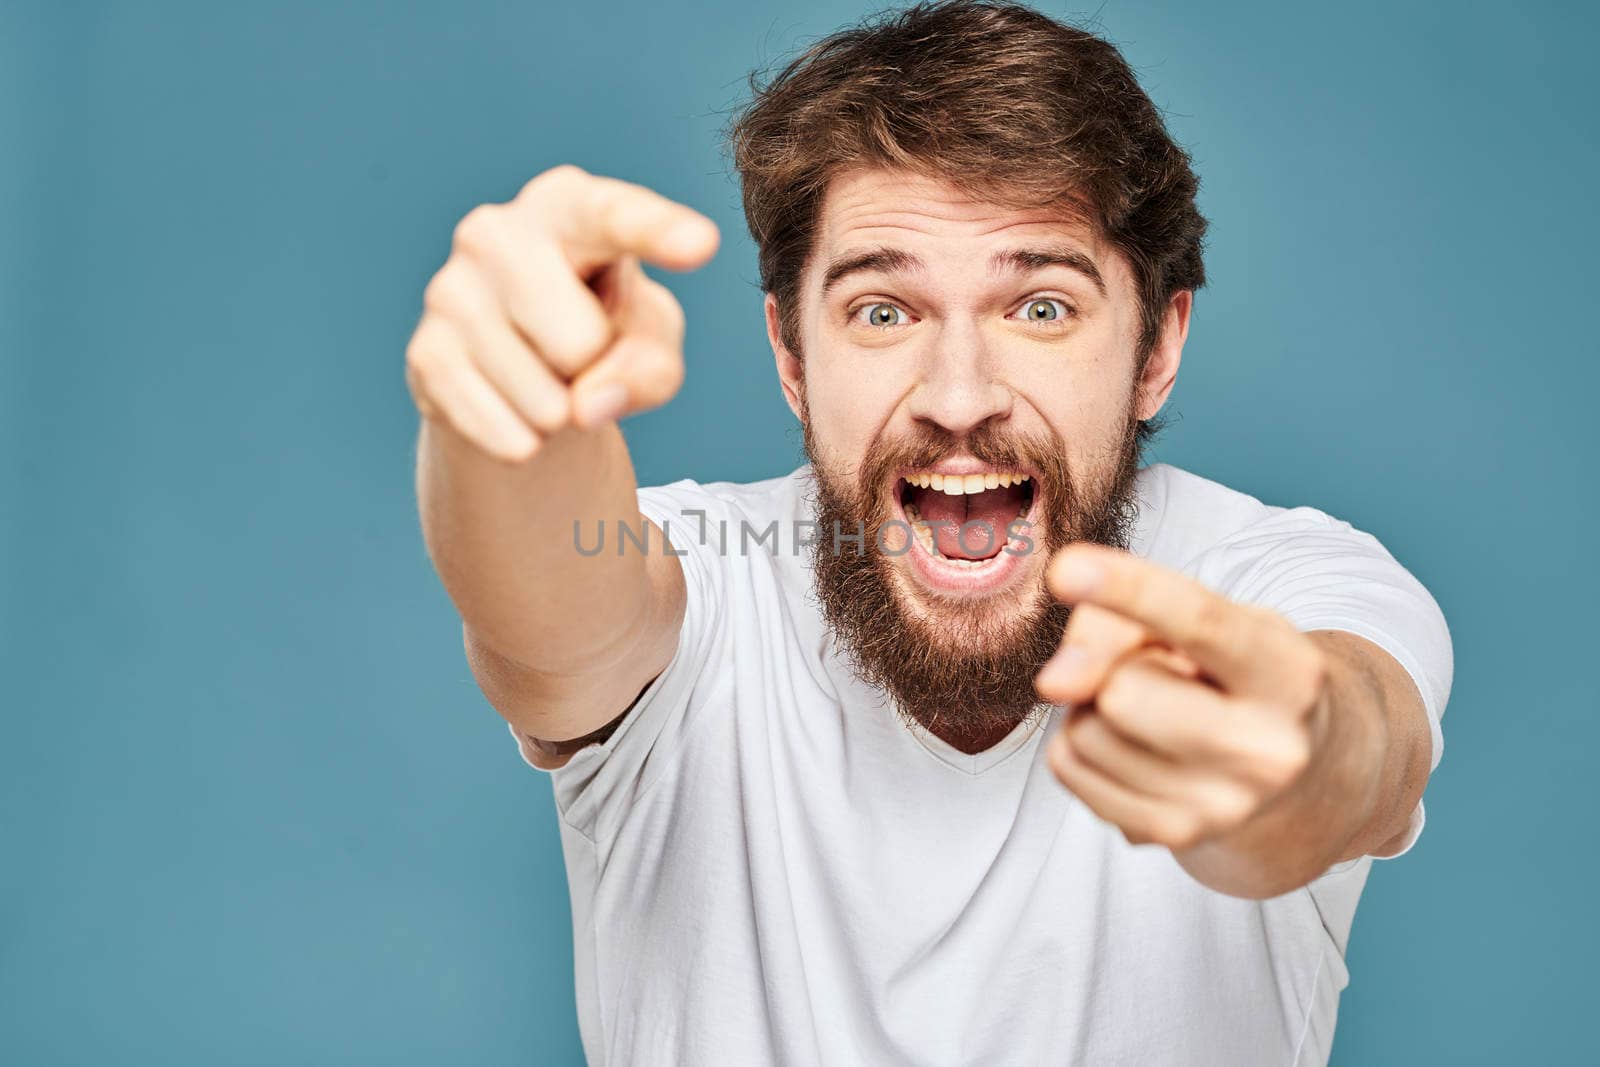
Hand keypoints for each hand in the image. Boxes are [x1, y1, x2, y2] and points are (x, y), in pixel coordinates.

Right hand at [405, 164, 719, 461]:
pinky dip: (528, 441)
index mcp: (569, 205)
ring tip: (544, 373)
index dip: (657, 232)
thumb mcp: (651, 342)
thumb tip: (586, 406)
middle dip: (595, 367)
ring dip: (560, 410)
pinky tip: (514, 405)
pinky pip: (509, 434)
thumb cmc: (602, 328)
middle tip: (577, 349)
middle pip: (582, 343)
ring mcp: (449, 290)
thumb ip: (650, 367)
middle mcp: (497, 231)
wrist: (516, 369)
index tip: (701, 245)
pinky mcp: (425, 354)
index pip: (616, 217)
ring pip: (548, 400)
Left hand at [1035, 543, 1330, 851]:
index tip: (1065, 568)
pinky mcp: (1171, 834)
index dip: (1129, 589)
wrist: (1299, 773)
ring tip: (1150, 708)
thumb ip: (1121, 620)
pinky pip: (1068, 768)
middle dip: (1117, 670)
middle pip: (1121, 690)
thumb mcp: (1207, 620)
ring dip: (1094, 707)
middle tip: (1155, 672)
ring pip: (1085, 731)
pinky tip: (1133, 744)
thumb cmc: (1235, 675)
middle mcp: (1268, 751)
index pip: (1200, 623)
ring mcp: (1222, 806)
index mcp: (1290, 675)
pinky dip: (1080, 744)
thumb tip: (1055, 682)